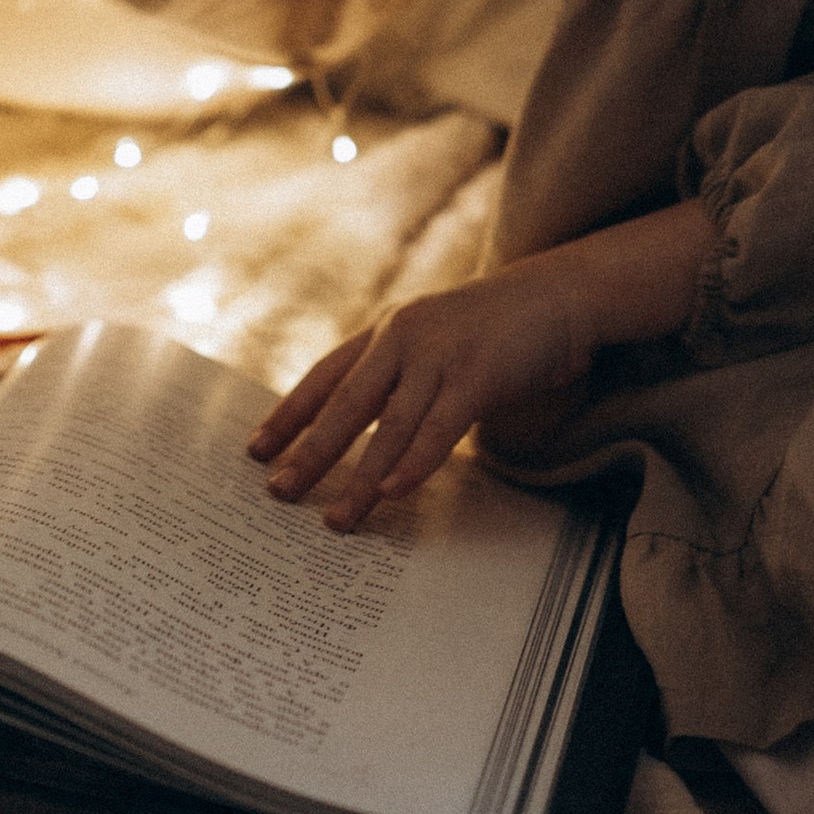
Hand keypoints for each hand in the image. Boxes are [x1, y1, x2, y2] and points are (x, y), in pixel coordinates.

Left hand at [247, 199, 713, 528]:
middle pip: (345, 404)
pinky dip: (414, 461)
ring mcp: (440, 355)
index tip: (256, 449)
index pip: (325, 374)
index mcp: (387, 331)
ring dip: (359, 477)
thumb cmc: (495, 327)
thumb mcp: (435, 339)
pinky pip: (439, 427)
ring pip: (388, 426)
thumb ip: (401, 373)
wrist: (557, 296)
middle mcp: (402, 339)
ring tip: (336, 518)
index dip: (290, 413)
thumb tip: (363, 426)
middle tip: (278, 492)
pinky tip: (392, 491)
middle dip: (310, 452)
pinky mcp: (478, 376)